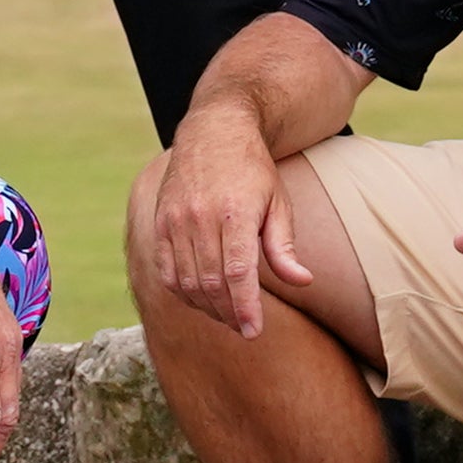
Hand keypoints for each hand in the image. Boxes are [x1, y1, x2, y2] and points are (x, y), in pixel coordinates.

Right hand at [131, 104, 306, 339]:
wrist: (214, 130)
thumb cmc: (253, 170)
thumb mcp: (278, 202)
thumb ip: (284, 246)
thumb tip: (303, 281)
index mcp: (235, 211)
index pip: (237, 272)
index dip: (244, 307)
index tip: (253, 332)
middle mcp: (200, 215)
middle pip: (211, 282)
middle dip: (229, 313)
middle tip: (246, 328)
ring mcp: (175, 219)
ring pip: (187, 281)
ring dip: (207, 307)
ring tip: (228, 316)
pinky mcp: (160, 222)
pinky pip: (167, 271)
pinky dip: (183, 292)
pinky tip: (202, 299)